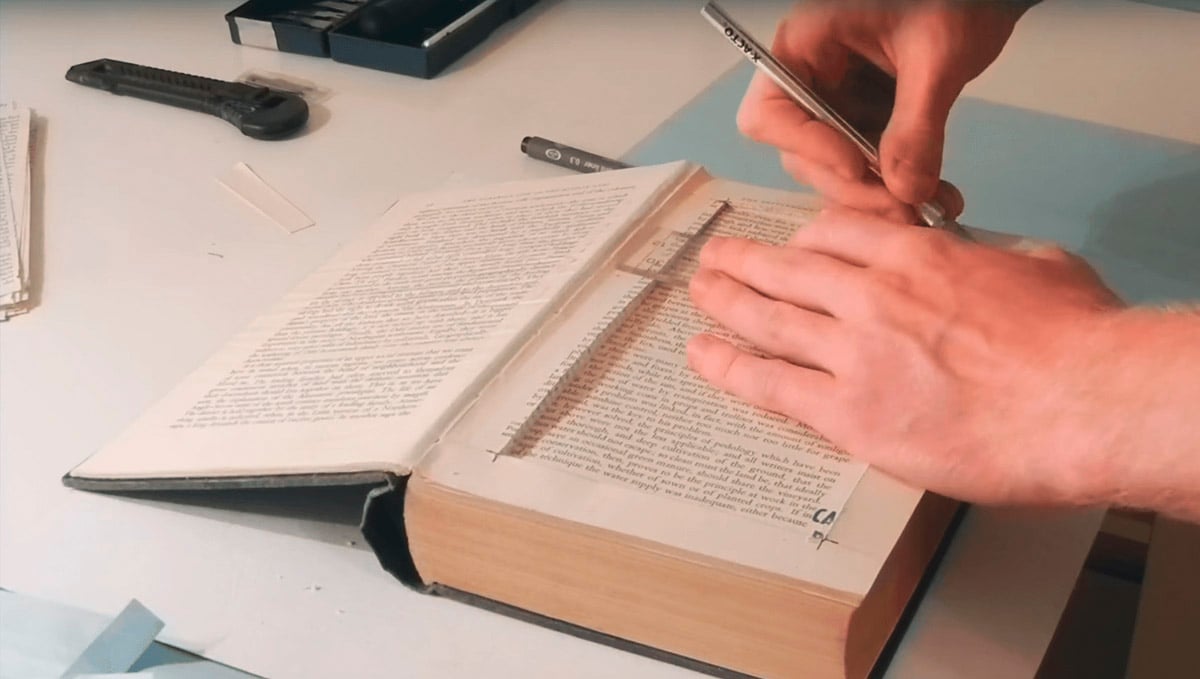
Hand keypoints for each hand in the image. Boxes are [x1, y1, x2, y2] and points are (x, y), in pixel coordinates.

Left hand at [686, 209, 1131, 507]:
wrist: (1078, 403)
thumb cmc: (1076, 343)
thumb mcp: (1041, 267)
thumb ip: (995, 261)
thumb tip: (989, 263)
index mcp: (919, 257)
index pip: (838, 232)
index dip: (805, 239)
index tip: (792, 245)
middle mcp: (874, 295)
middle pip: (788, 268)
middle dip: (745, 261)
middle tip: (717, 258)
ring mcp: (854, 353)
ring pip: (769, 318)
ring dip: (726, 302)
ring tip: (700, 293)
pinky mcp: (848, 412)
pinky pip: (769, 383)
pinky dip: (728, 367)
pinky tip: (703, 357)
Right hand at [738, 1, 1026, 221]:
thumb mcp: (936, 55)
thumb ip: (917, 125)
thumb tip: (906, 190)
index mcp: (804, 45)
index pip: (769, 115)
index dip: (807, 147)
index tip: (857, 166)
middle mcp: (810, 77)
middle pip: (803, 154)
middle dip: (854, 186)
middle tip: (904, 207)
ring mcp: (837, 101)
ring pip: (834, 168)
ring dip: (878, 195)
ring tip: (930, 206)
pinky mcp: (865, 117)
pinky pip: (867, 164)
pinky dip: (896, 184)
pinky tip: (931, 194)